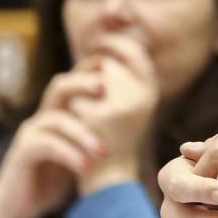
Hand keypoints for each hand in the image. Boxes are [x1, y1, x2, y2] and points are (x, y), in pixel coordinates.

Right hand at [0, 70, 105, 217]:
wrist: (17, 208)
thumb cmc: (50, 182)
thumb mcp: (77, 157)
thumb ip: (92, 142)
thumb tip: (129, 133)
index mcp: (57, 115)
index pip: (72, 85)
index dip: (89, 73)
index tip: (115, 70)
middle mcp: (42, 118)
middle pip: (59, 87)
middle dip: (82, 83)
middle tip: (105, 88)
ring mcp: (30, 133)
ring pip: (56, 119)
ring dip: (83, 133)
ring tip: (103, 151)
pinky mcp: (22, 151)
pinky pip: (47, 144)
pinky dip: (69, 154)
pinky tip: (86, 167)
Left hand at [68, 33, 160, 193]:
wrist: (108, 181)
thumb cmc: (116, 139)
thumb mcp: (131, 103)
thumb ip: (123, 73)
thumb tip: (105, 36)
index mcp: (150, 91)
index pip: (133, 49)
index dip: (115, 44)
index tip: (99, 45)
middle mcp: (138, 95)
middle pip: (103, 60)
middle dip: (89, 68)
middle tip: (84, 87)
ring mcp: (116, 105)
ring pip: (84, 76)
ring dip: (76, 88)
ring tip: (82, 112)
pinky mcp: (92, 116)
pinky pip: (70, 95)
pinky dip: (67, 108)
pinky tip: (75, 127)